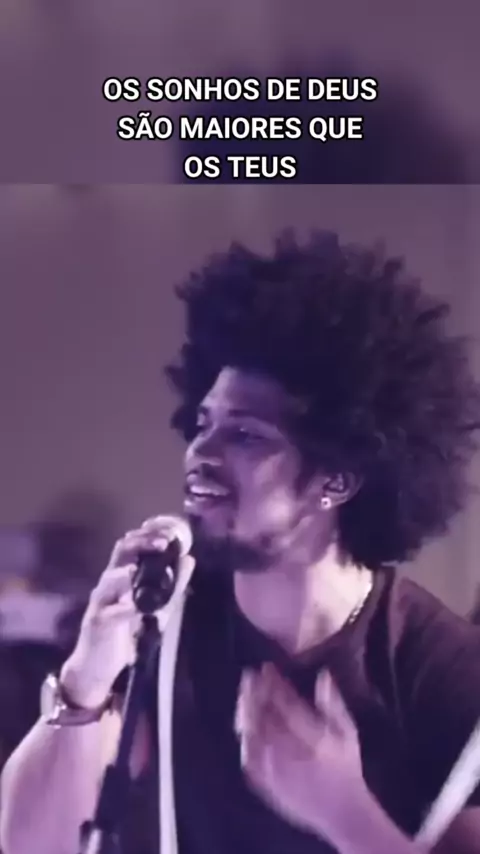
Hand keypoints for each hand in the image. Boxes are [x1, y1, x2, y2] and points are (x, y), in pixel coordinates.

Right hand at [60, 515, 193, 707]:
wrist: (96, 667)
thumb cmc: (125, 633)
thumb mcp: (155, 608)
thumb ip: (172, 586)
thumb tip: (189, 558)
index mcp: (122, 575)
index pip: (132, 544)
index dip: (148, 533)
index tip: (169, 530)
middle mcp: (109, 583)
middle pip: (120, 551)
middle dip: (141, 543)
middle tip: (163, 542)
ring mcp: (101, 601)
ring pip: (109, 578)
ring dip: (127, 573)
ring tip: (141, 570)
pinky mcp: (97, 623)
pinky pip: (110, 613)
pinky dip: (124, 609)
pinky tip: (135, 608)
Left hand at [236, 663, 365, 842]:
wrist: (342, 813)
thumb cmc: (346, 768)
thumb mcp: (348, 733)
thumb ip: (334, 704)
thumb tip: (324, 674)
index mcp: (312, 739)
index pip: (285, 704)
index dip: (274, 683)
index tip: (267, 667)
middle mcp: (290, 754)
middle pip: (263, 718)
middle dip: (254, 693)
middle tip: (250, 676)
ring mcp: (275, 772)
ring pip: (253, 736)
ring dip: (247, 712)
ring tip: (246, 695)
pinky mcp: (266, 785)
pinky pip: (249, 759)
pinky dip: (245, 739)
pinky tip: (245, 726)